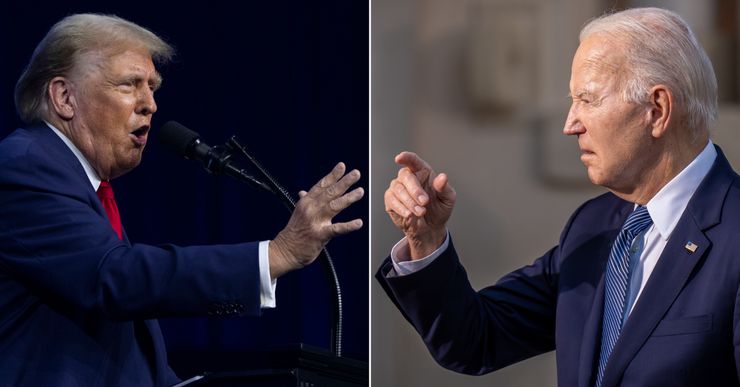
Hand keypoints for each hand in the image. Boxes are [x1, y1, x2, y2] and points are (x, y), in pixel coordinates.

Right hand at [269, 162, 363, 277]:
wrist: (285, 250)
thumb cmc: (293, 232)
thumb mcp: (297, 213)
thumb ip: (304, 201)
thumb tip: (302, 192)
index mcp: (306, 202)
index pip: (321, 185)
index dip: (332, 175)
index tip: (342, 166)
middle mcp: (310, 209)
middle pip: (330, 192)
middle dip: (344, 182)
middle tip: (356, 173)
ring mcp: (315, 221)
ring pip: (334, 206)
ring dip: (348, 198)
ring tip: (360, 191)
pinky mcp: (320, 235)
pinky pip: (336, 229)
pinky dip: (348, 226)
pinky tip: (359, 223)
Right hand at [384, 151, 455, 258]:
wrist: (430, 228)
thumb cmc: (439, 209)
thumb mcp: (447, 199)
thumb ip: (444, 188)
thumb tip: (442, 177)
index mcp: (423, 172)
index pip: (413, 160)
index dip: (406, 157)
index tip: (399, 158)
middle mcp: (408, 177)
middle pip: (406, 176)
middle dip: (415, 190)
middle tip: (424, 203)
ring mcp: (398, 188)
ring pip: (398, 189)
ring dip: (410, 202)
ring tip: (421, 212)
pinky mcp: (391, 200)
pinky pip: (392, 200)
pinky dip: (401, 208)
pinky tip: (409, 215)